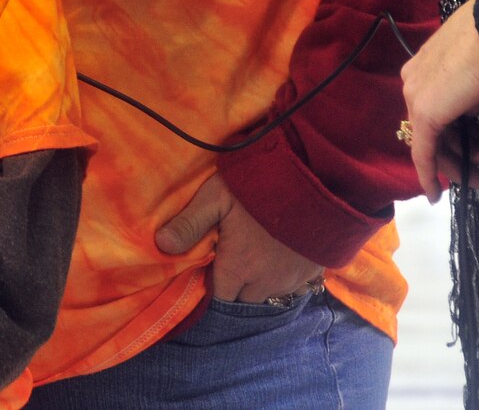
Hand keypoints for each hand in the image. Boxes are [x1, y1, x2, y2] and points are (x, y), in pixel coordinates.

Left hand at [155, 175, 323, 303]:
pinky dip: (284, 275)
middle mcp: (266, 282)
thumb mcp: (216, 197)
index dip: (212, 286)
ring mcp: (293, 279)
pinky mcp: (314, 270)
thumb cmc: (261, 185)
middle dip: (235, 285)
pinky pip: (294, 285)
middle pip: (244, 298)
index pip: (219, 298)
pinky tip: (280, 253)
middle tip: (231, 256)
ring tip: (255, 254)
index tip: (209, 266)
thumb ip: (189, 223)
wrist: (318, 180)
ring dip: (260, 281)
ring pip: (269, 293)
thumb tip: (160, 245)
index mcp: (239, 268)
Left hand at [401, 2, 478, 201]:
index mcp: (422, 68)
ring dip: (467, 161)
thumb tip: (472, 110)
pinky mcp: (426, 115)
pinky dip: (429, 176)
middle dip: (467, 152)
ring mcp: (417, 98)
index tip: (476, 147)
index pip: (436, 110)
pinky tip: (435, 196)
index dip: (456, 132)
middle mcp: (413, 83)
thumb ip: (468, 90)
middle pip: (437, 129)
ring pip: (437, 144)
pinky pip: (423, 154)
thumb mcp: (478, 67)